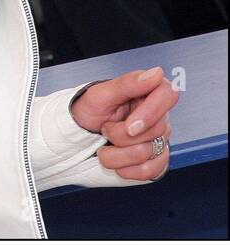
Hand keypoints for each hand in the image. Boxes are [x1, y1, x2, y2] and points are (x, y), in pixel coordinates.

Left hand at [70, 66, 177, 180]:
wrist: (77, 136)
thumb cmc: (87, 112)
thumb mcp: (99, 95)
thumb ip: (127, 84)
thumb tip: (157, 73)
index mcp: (146, 93)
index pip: (168, 94)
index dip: (151, 113)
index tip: (130, 125)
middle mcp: (157, 116)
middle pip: (156, 131)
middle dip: (121, 135)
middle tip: (105, 129)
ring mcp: (158, 139)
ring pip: (149, 154)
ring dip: (118, 154)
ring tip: (106, 145)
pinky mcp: (156, 161)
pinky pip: (151, 171)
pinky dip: (127, 170)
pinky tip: (117, 161)